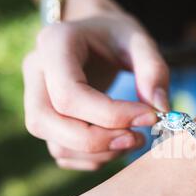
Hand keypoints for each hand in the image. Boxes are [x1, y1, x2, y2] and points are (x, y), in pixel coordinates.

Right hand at [23, 10, 169, 170]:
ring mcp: (35, 99)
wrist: (95, 37)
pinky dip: (94, 159)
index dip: (111, 115)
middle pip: (47, 122)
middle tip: (139, 138)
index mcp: (54, 44)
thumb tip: (160, 109)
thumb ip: (153, 69)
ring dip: (101, 153)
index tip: (150, 117)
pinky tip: (118, 142)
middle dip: (99, 141)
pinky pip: (63, 153)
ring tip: (134, 138)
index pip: (69, 93)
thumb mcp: (139, 40)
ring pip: (56, 144)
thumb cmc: (116, 36)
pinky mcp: (46, 121)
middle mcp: (36, 72)